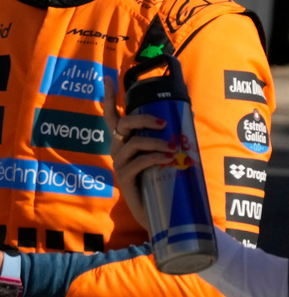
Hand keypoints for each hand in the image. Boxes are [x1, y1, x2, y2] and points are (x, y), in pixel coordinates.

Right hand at [104, 77, 173, 229]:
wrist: (159, 216)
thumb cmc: (160, 184)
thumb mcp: (161, 158)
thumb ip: (165, 140)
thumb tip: (187, 118)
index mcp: (123, 143)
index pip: (112, 117)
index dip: (111, 99)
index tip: (109, 80)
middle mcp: (117, 150)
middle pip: (122, 125)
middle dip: (143, 119)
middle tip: (163, 123)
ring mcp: (119, 164)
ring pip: (133, 143)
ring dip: (154, 142)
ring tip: (171, 147)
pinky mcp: (124, 179)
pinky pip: (138, 162)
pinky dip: (154, 157)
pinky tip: (167, 159)